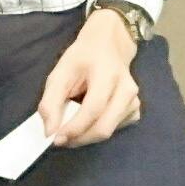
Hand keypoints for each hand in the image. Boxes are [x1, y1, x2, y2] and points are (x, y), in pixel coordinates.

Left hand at [36, 10, 141, 147]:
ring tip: (71, 128)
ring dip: (86, 136)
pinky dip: (97, 131)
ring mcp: (134, 101)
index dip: (74, 127)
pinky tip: (88, 121)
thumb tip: (49, 131)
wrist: (109, 46)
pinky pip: (114, 130)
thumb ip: (50, 102)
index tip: (55, 138)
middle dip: (79, 138)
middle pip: (104, 127)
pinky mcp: (135, 110)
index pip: (93, 108)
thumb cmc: (82, 58)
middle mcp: (127, 89)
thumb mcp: (59, 73)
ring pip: (109, 131)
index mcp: (108, 74)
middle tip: (60, 139)